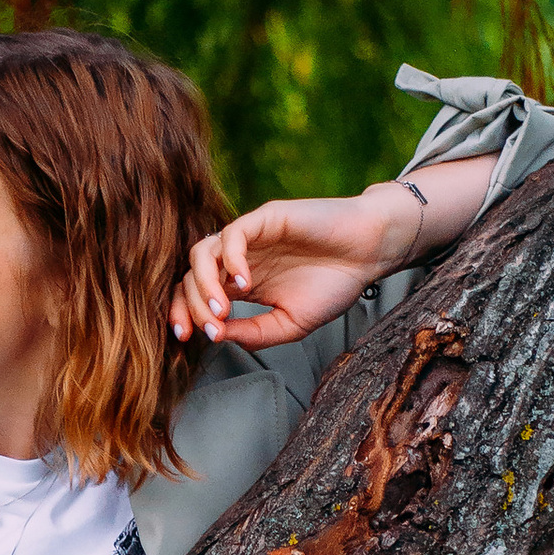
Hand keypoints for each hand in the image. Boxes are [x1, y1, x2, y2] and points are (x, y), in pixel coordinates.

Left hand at [171, 198, 398, 347]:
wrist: (370, 252)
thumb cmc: (335, 284)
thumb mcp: (291, 324)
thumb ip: (255, 333)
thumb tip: (218, 337)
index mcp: (242, 283)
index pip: (195, 294)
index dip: (183, 313)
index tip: (185, 337)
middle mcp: (239, 258)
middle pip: (191, 276)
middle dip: (190, 305)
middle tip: (210, 328)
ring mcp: (249, 237)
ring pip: (202, 252)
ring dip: (205, 284)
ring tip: (223, 309)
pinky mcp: (264, 217)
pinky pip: (232, 234)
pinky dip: (231, 259)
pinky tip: (245, 283)